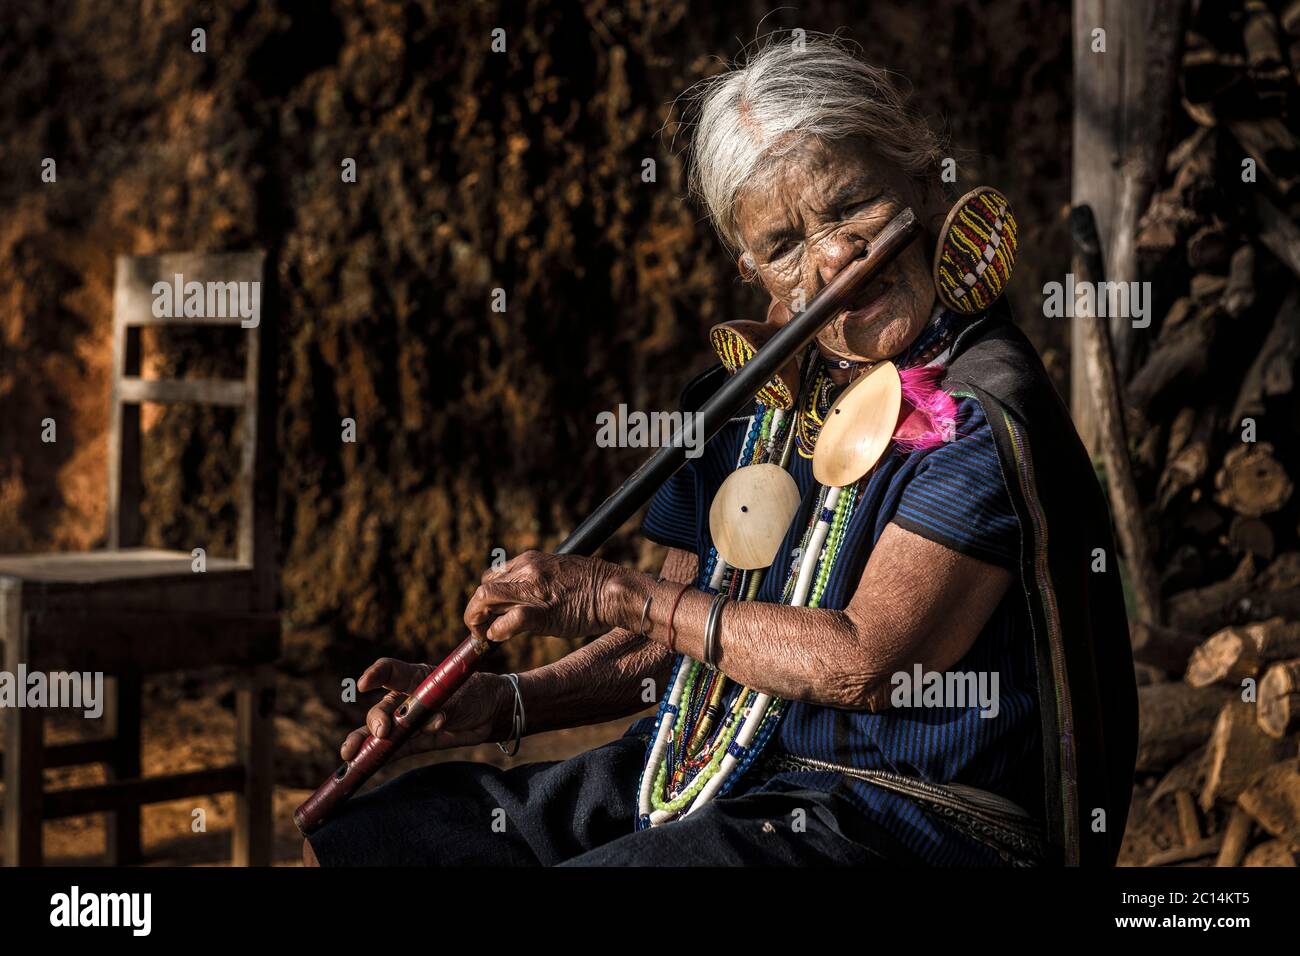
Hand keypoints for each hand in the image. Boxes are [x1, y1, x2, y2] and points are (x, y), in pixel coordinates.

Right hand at [339, 658, 511, 759]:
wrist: (488, 711)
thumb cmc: (474, 692)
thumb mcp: (462, 695)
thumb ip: (445, 707)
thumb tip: (433, 722)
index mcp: (415, 678)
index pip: (391, 671)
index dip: (375, 675)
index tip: (364, 684)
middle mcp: (405, 700)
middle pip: (382, 708)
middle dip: (375, 719)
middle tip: (381, 731)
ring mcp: (407, 723)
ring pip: (379, 732)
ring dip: (363, 743)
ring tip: (349, 754)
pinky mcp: (413, 742)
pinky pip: (392, 751)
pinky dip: (378, 758)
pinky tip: (360, 765)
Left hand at [463, 550, 620, 643]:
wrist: (613, 590)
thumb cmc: (591, 585)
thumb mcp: (557, 572)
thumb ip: (535, 580)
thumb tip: (521, 599)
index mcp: (529, 560)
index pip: (492, 576)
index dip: (485, 597)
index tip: (490, 613)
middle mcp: (526, 570)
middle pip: (483, 588)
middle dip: (475, 611)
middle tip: (480, 629)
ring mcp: (532, 589)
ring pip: (485, 598)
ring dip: (476, 620)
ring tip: (482, 636)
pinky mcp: (542, 612)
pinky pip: (508, 620)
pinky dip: (496, 630)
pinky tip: (498, 637)